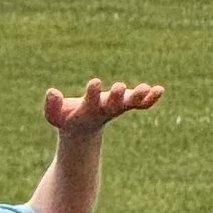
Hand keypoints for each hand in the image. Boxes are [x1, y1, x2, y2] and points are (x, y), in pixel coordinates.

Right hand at [44, 77, 164, 130]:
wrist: (83, 130)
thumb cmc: (67, 118)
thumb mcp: (55, 115)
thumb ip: (52, 105)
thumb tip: (52, 92)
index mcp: (87, 111)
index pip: (90, 102)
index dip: (93, 93)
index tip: (95, 82)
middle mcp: (104, 110)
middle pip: (113, 104)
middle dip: (116, 96)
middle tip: (120, 86)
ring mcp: (117, 108)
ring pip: (129, 104)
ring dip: (138, 97)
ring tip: (146, 88)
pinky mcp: (126, 105)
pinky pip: (141, 104)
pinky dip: (150, 99)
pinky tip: (159, 90)